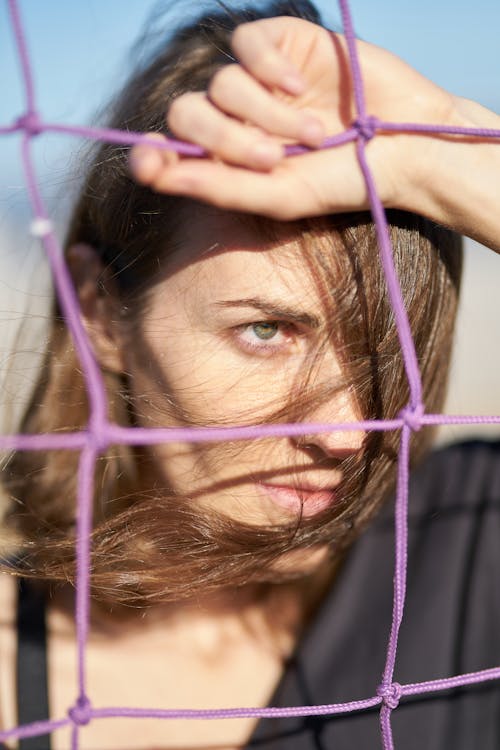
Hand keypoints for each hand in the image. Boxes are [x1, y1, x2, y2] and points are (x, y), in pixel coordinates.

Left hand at [129, 16, 499, 248]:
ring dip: (266, 114)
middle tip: (272, 159)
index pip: (170, 150)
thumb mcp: (279, 196)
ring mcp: (258, 82)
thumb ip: (218, 187)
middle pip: (189, 113)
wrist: (404, 146)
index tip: (149, 159)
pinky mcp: (282, 44)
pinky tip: (299, 87)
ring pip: (221, 84)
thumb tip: (152, 173)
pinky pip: (246, 42)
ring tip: (311, 136)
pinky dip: (267, 67)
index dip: (151, 153)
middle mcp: (236, 120)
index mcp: (229, 162)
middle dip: (224, 139)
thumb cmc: (343, 181)